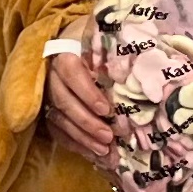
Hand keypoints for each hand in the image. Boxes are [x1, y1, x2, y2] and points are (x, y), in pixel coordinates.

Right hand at [40, 17, 113, 161]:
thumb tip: (146, 55)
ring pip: (59, 120)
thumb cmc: (97, 39)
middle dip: (86, 122)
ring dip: (82, 138)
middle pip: (64, 101)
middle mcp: (51, 74)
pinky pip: (57, 131)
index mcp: (65, 52)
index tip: (107, 110)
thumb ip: (117, 44)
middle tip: (109, 137)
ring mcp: (46, 94)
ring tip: (105, 152)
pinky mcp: (47, 110)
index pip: (71, 72)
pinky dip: (75, 145)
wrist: (72, 41)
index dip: (87, 93)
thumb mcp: (105, 36)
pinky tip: (93, 155)